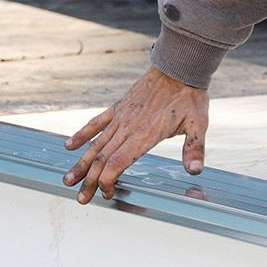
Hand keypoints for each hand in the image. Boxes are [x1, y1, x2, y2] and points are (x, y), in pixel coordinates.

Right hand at [63, 67, 208, 203]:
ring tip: (68, 179)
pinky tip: (70, 146)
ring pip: (95, 144)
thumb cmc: (189, 96)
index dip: (107, 180)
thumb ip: (194, 149)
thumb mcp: (198, 124)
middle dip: (89, 181)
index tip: (105, 194)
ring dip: (81, 163)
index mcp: (145, 135)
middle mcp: (128, 128)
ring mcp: (120, 117)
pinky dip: (82, 134)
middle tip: (81, 199)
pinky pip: (96, 122)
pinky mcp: (119, 107)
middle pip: (102, 158)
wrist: (178, 67)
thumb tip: (195, 171)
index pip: (117, 163)